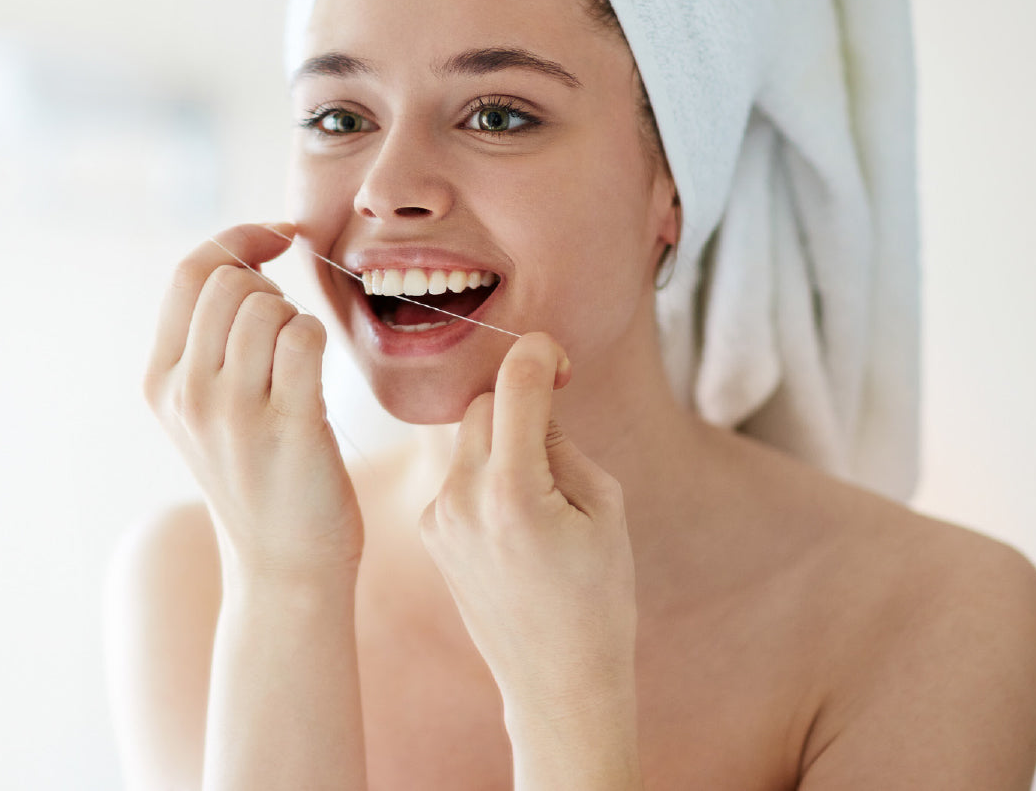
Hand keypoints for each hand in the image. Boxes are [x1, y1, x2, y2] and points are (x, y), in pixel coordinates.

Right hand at [144, 223, 361, 581]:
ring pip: (268, 305)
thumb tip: (244, 261)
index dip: (239, 237)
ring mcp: (231, 413)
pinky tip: (320, 376)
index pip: (189, 271)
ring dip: (298, 319)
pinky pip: (304, 338)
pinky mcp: (284, 428)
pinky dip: (320, 340)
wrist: (284, 567)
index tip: (279, 235)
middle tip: (288, 332)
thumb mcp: (207, 411)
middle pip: (230, 282)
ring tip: (301, 365)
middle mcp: (186, 394)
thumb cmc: (261, 478)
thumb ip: (209, 343)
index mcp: (161, 381)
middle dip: (272, 288)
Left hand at [419, 334, 639, 786]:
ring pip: (466, 438)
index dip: (537, 353)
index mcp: (513, 492)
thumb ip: (564, 443)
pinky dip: (486, 476)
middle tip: (557, 426)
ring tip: (541, 494)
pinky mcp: (430, 530)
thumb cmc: (597, 597)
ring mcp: (438, 516)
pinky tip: (516, 524)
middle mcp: (462, 499)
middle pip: (481, 405)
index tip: (558, 358)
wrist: (556, 681)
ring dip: (502, 441)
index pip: (513, 383)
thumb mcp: (606, 509)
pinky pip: (458, 475)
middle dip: (519, 404)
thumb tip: (534, 402)